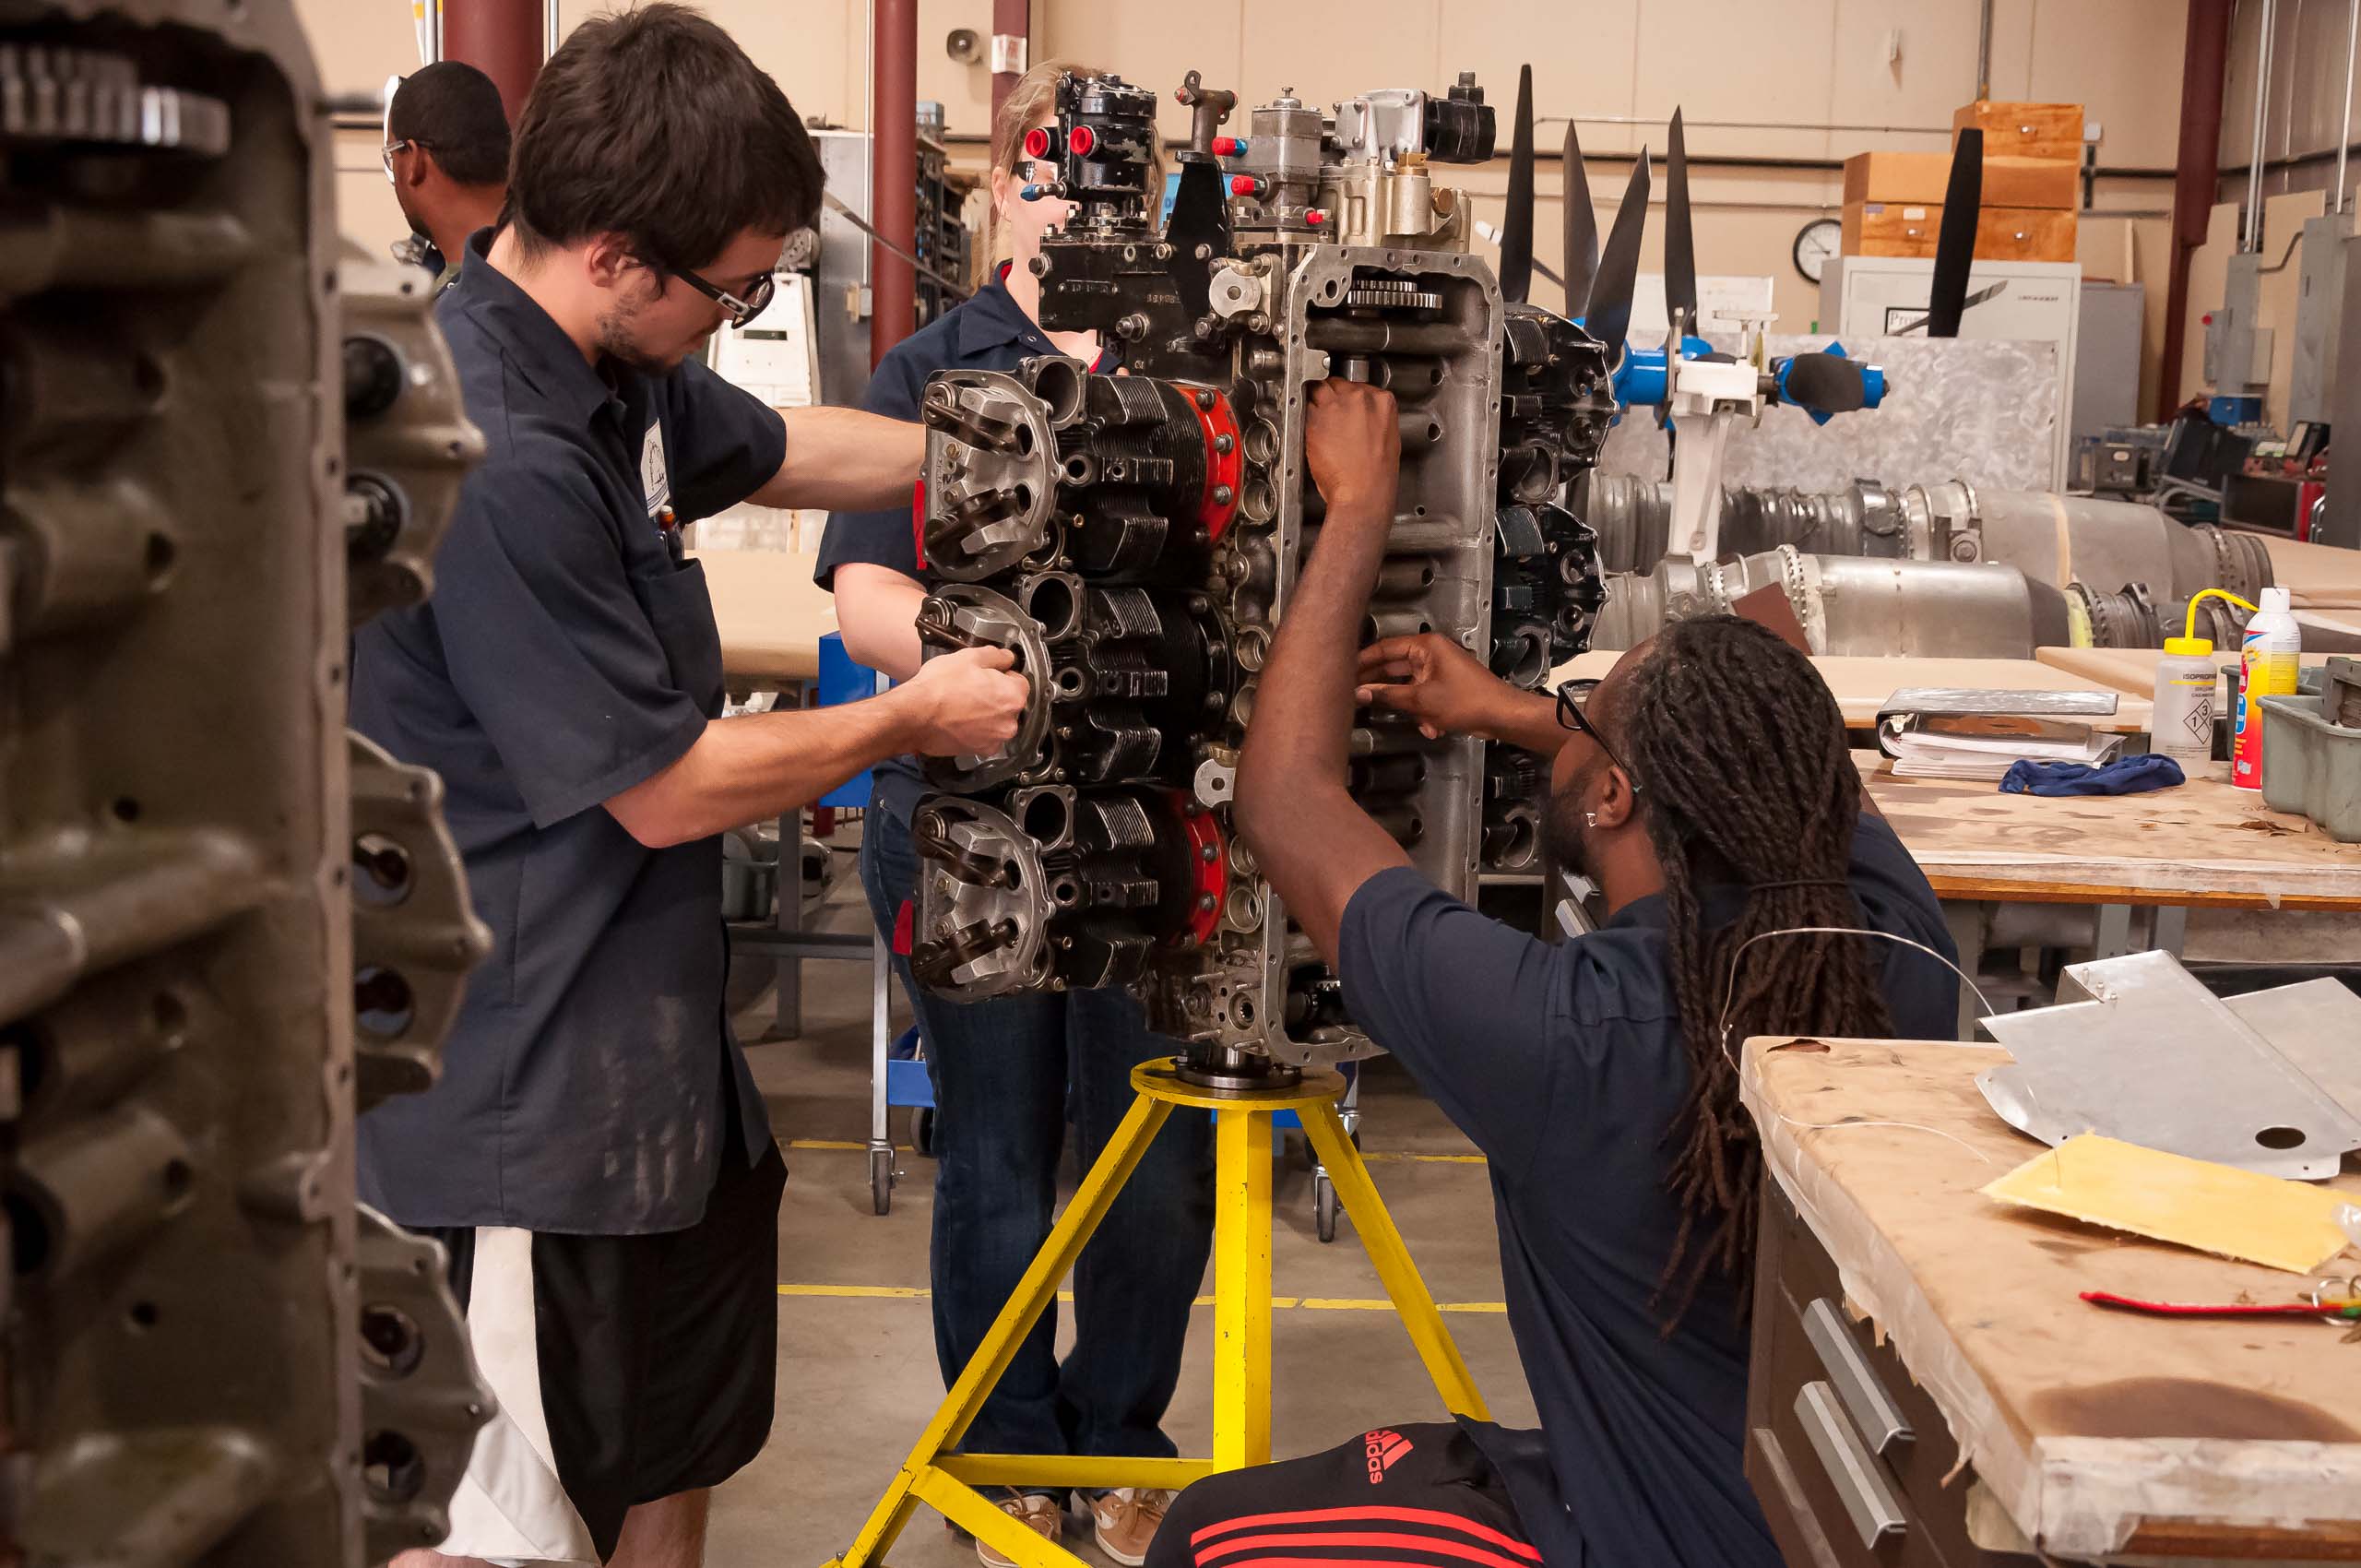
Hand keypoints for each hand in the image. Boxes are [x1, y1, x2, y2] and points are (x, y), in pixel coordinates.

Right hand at [902, 645, 1029, 754]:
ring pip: (998, 721)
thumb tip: (1006, 658)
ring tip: (963, 704)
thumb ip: (996, 656)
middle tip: (972, 688)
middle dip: (995, 695)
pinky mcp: (980, 751)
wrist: (914, 716)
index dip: (1003, 675)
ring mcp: (995, 739)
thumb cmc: (938, 688)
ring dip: (986, 713)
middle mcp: (1010, 721)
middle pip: (1010, 703)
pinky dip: (977, 730)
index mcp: (1012, 695)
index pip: (1020, 681)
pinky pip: (985, 737)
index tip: (988, 675)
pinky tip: (960, 719)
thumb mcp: (969, 657)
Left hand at [1304, 379, 1399, 519]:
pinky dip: (1305, 418)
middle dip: (1332, 397)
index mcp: (1382, 401)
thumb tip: (1360, 414)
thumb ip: (1372, 416)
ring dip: (1316, 403)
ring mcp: (1336, 405)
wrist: (1363, 492)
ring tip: (1321, 424)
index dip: (1348, 397)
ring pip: (1318, 390)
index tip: (1346, 407)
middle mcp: (1359, 397)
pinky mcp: (1315, 418)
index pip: (1359, 386)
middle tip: (1331, 416)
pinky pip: (1305, 408)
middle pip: (1337, 383)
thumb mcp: (1386, 436)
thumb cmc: (1375, 474)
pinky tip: (1315, 434)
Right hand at [1355, 633, 1515, 739]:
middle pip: (1395, 666)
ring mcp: (1439, 669)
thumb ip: (1387, 695)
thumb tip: (1360, 693)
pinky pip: (1423, 696)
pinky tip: (1430, 727)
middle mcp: (1431, 653)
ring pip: (1409, 685)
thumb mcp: (1420, 700)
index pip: (1385, 648)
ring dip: (1408, 705)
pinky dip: (1423, 711)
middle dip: (1382, 686)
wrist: (1501, 715)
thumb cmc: (1468, 701)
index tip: (1345, 671)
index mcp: (1426, 646)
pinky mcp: (1445, 685)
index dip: (1363, 660)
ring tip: (1408, 718)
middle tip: (1356, 695)